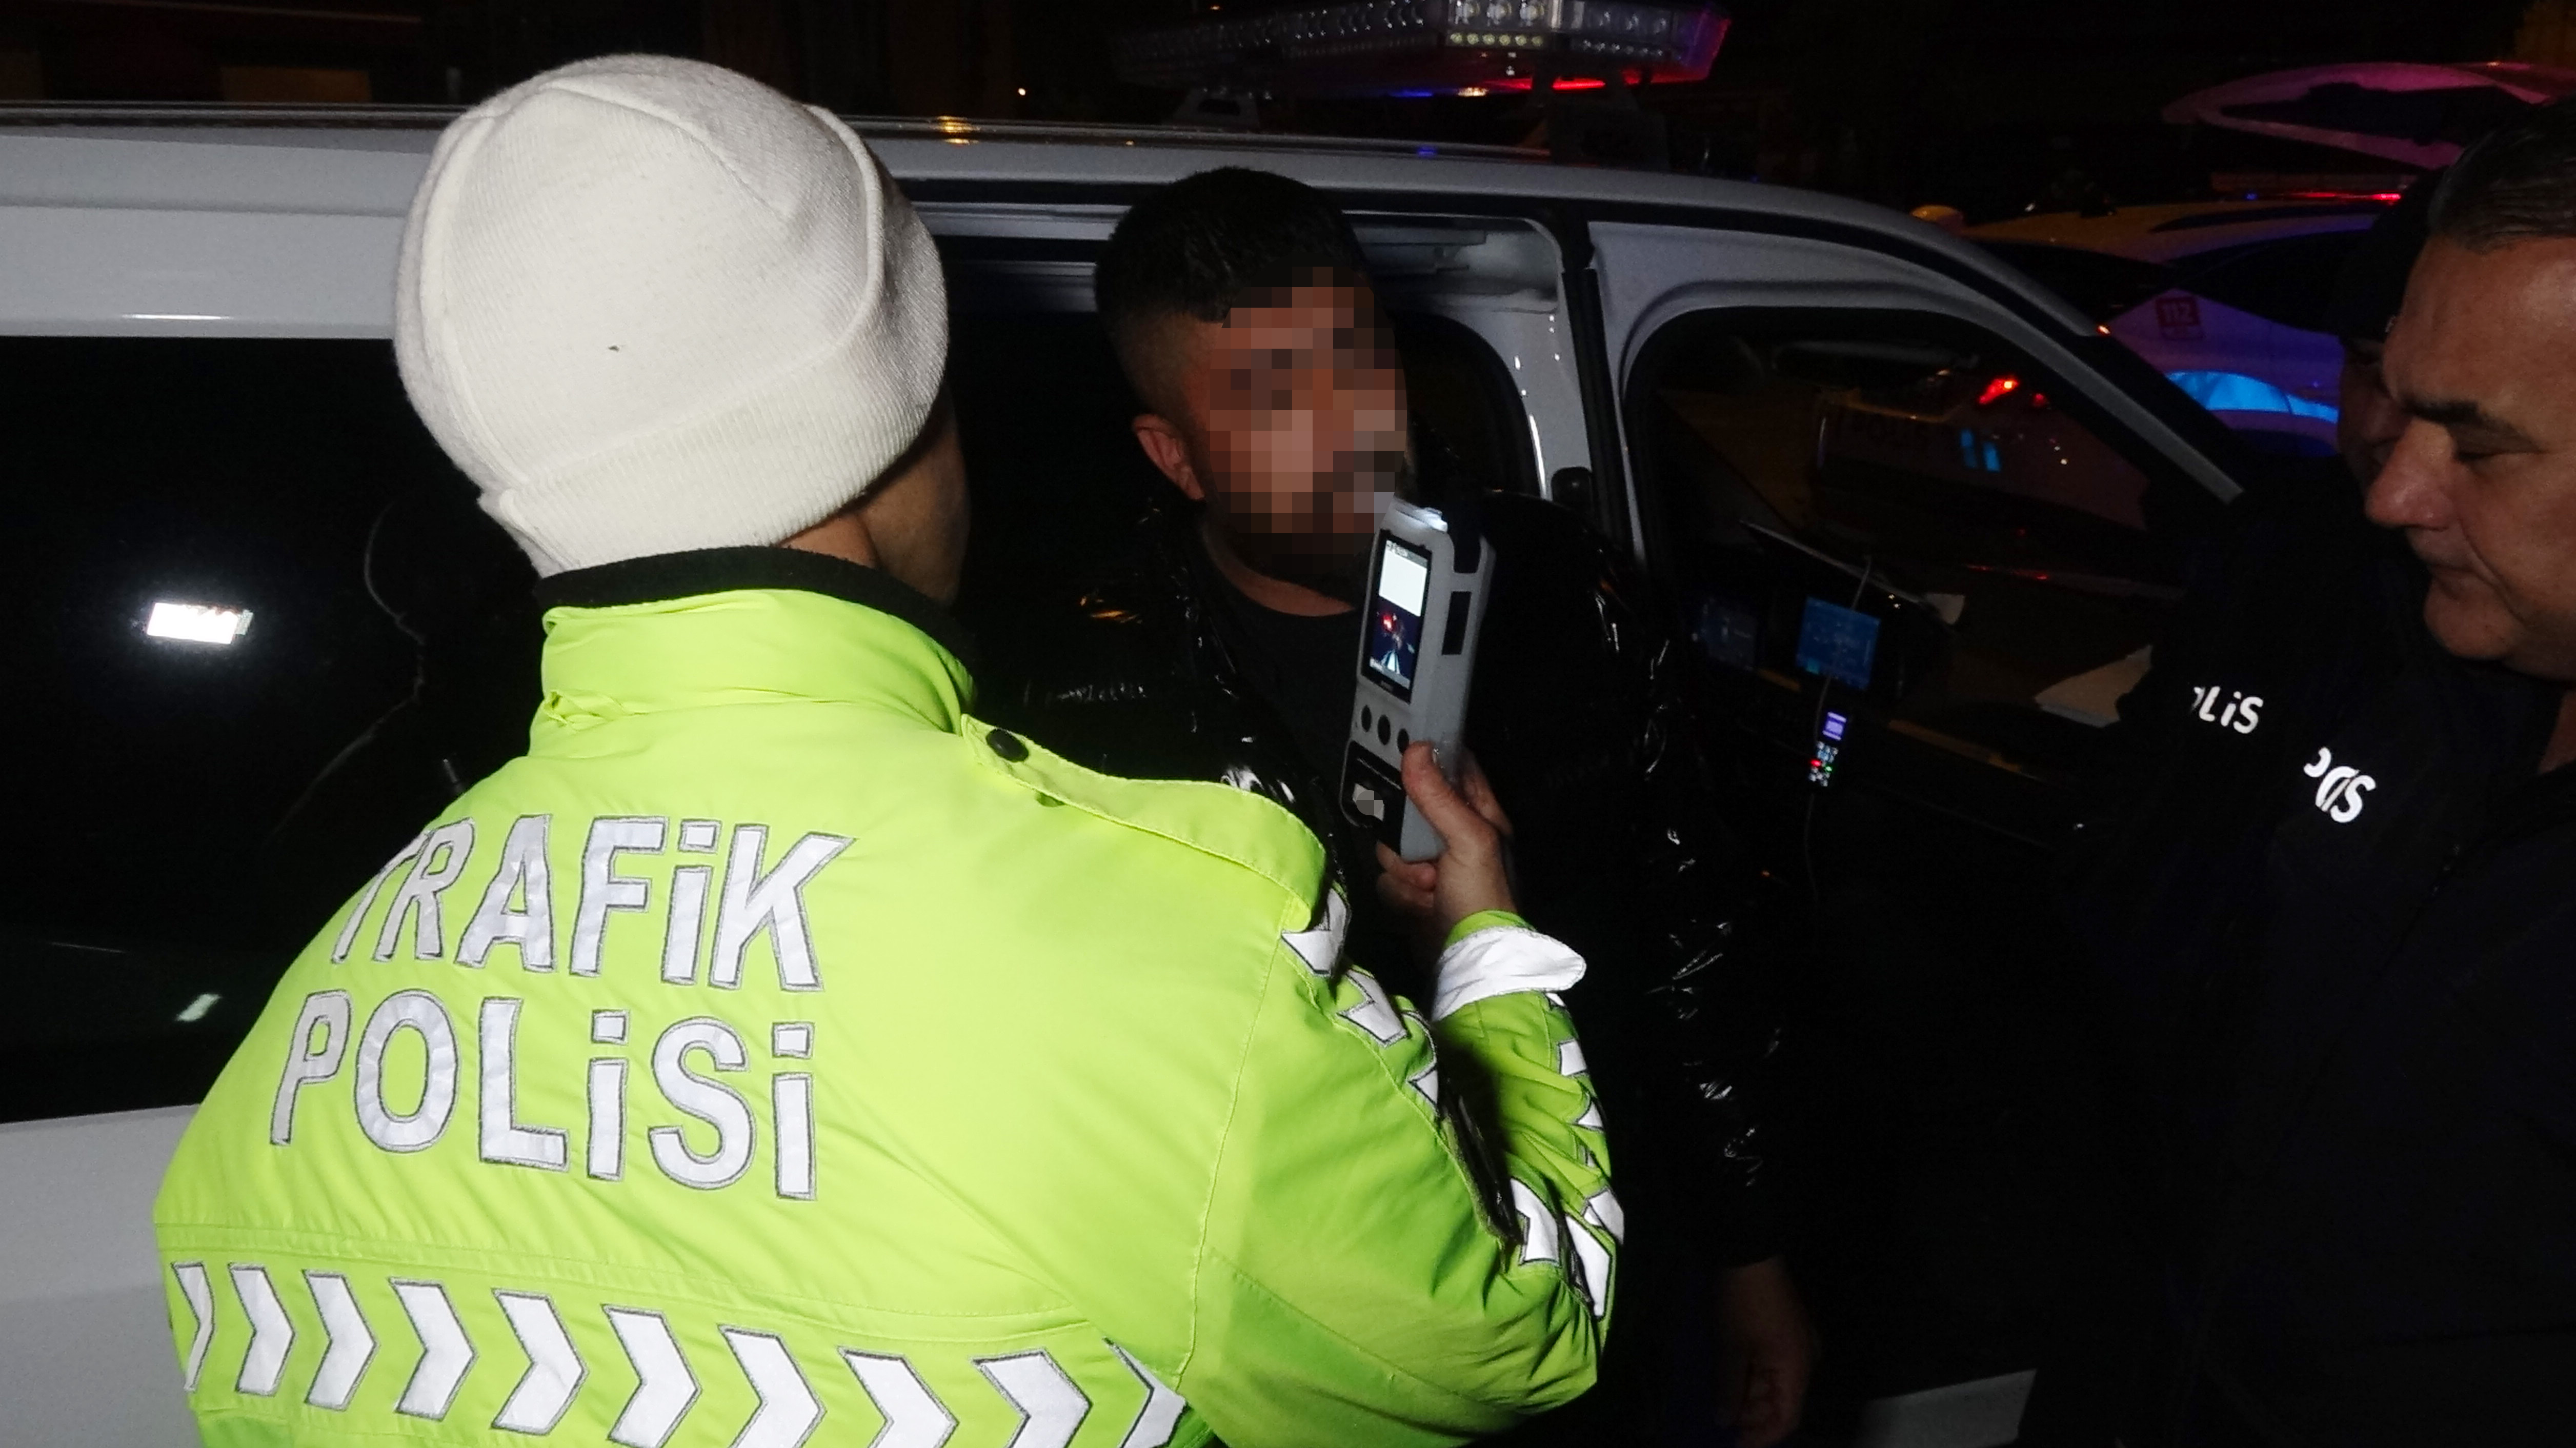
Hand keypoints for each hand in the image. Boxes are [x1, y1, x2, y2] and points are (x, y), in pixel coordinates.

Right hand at [1374, 744, 1515, 945]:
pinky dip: (1401, 897)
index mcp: (1479, 816)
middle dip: (1406, 836)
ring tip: (1430, 890)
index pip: (1453, 770)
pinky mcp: (1412, 895)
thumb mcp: (1468, 839)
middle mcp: (1454, 838)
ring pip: (1391, 848)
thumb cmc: (1482, 896)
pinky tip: (1423, 909)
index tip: (1402, 753)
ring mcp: (1431, 868)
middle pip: (1407, 812)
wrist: (1469, 961)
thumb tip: (1415, 749)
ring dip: (1405, 873)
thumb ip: (1439, 796)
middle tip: (1422, 854)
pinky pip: (1387, 880)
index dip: (1429, 759)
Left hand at [1717, 1256, 1815, 1447]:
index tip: (1737, 1444)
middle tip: (1724, 1424)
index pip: (1787, 1417)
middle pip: (1783, 1402)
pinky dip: (1754, 1377)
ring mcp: (1795, 1344)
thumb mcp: (1731, 1349)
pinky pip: (1773, 1366)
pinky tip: (1732, 1382)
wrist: (1750, 1253)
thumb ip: (1729, 1388)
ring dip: (1752, 1397)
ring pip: (1776, 1384)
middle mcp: (1803, 1360)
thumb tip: (1725, 1420)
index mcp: (1796, 1367)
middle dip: (1755, 1417)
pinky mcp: (1784, 1331)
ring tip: (1723, 1405)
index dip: (1763, 1436)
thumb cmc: (1742, 1304)